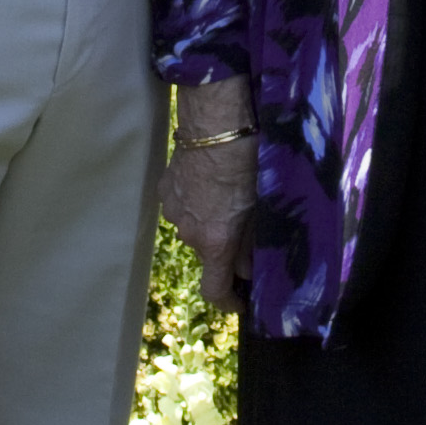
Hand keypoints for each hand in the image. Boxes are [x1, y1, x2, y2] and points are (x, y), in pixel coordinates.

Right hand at [162, 119, 253, 310]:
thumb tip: (248, 267)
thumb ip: (252, 243)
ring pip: (194, 228)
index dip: (230, 302)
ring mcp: (173, 210)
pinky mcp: (165, 189)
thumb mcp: (261, 206)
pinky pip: (182, 206)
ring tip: (226, 195)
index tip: (243, 300)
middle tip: (245, 226)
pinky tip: (209, 181)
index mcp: (216, 241)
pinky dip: (195, 203)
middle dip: (226, 247)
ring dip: (209, 221)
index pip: (214, 289)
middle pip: (208, 253)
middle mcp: (189, 233)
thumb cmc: (247, 162)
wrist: (216, 122)